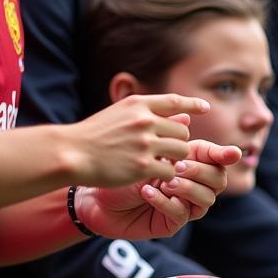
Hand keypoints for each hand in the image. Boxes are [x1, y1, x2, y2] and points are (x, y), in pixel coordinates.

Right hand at [61, 94, 202, 185]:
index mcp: (137, 105)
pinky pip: (170, 170)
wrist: (72, 153)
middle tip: (164, 151)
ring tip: (160, 163)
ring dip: (174, 160)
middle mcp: (144, 121)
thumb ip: (150, 115)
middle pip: (182, 133)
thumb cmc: (95, 135)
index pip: (174, 101)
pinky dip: (166, 175)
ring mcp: (144, 143)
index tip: (205, 107)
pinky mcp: (143, 166)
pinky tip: (155, 176)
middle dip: (177, 143)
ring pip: (181, 152)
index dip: (193, 104)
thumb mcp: (119, 116)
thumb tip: (185, 119)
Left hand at [74, 138, 241, 239]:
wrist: (94, 193)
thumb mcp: (142, 146)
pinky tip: (148, 192)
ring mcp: (184, 204)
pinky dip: (165, 202)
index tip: (233, 153)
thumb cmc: (119, 167)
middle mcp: (192, 184)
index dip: (224, 155)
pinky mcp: (171, 223)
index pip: (215, 158)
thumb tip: (186, 116)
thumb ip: (164, 131)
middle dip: (201, 171)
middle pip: (218, 179)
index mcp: (190, 162)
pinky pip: (181, 214)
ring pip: (206, 199)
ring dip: (188, 188)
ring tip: (166, 180)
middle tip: (179, 165)